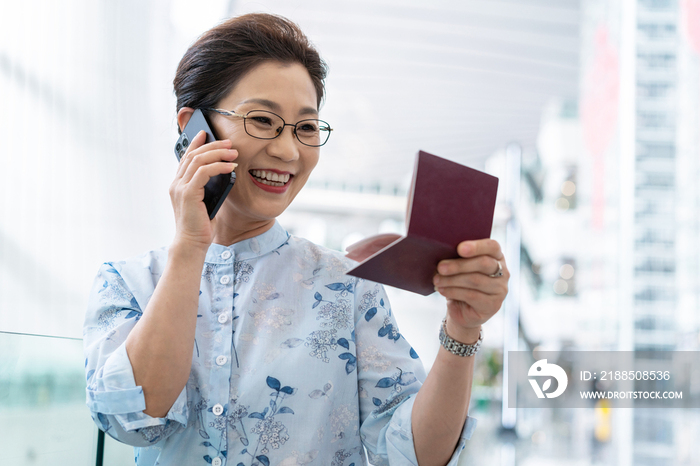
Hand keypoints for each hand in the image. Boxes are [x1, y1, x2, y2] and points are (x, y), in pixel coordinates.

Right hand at [169, 131, 237, 250]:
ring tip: (234, 153)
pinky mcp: (188, 194)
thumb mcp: (205, 201)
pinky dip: (218, 166)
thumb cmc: (200, 225)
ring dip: (218, 154)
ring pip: (198, 160)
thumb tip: (223, 171)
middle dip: (212, 146)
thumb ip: (207, 186)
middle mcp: (176, 183)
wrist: (192, 243)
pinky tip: (230, 166)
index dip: (196, 143)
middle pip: (193, 155)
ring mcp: (180, 188)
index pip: (186, 157)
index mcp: (178, 184)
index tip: (206, 133)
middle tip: (230, 144)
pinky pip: (203, 172)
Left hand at [433, 239, 508, 342]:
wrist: (462, 309)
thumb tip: (441, 251)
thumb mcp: (459, 267)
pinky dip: (453, 292)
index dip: (477, 246)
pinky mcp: (493, 305)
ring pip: (475, 280)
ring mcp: (500, 290)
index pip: (492, 246)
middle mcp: (503, 272)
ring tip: (437, 280)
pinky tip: (442, 290)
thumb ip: (457, 257)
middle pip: (484, 263)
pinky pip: (472, 296)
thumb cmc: (459, 282)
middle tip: (440, 267)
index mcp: (496, 256)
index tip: (460, 248)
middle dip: (459, 265)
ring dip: (452, 280)